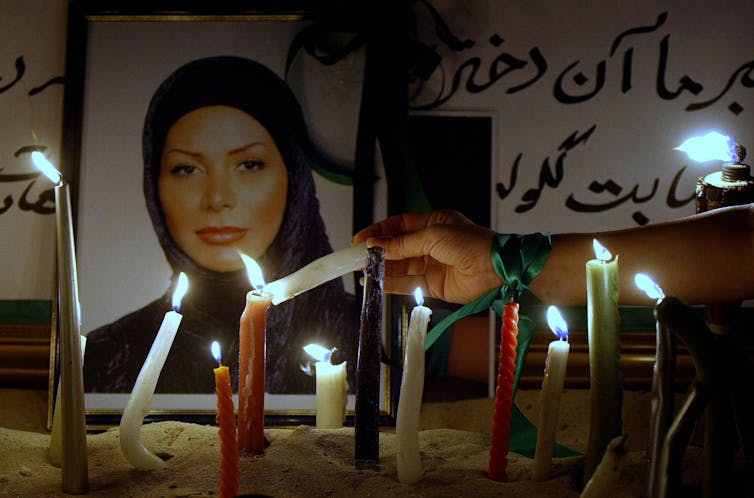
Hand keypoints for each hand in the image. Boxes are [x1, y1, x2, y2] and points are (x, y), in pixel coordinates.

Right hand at [352, 210, 501, 303]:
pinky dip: (391, 284)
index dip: (379, 231)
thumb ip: (402, 243)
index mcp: (434, 223)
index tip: (359, 239)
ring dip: (382, 269)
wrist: (495, 270)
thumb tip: (375, 245)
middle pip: (398, 247)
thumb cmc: (470, 244)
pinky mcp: (434, 285)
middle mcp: (431, 243)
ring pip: (401, 266)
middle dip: (378, 251)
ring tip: (362, 271)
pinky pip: (408, 284)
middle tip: (356, 257)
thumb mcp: (433, 236)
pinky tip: (376, 283)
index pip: (399, 225)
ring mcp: (432, 264)